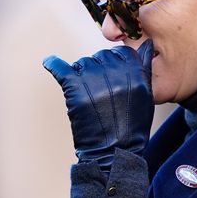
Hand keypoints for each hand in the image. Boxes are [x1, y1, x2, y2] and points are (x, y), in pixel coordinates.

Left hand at [43, 41, 153, 168]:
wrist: (112, 153)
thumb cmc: (131, 128)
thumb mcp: (147, 97)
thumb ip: (145, 68)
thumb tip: (147, 44)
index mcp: (135, 73)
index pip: (121, 52)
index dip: (116, 64)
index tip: (112, 78)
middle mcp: (115, 73)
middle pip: (101, 56)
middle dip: (100, 70)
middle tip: (99, 93)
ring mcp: (94, 80)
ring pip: (83, 63)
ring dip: (83, 75)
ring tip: (87, 97)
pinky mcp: (75, 88)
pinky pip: (60, 67)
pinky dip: (53, 64)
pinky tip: (50, 62)